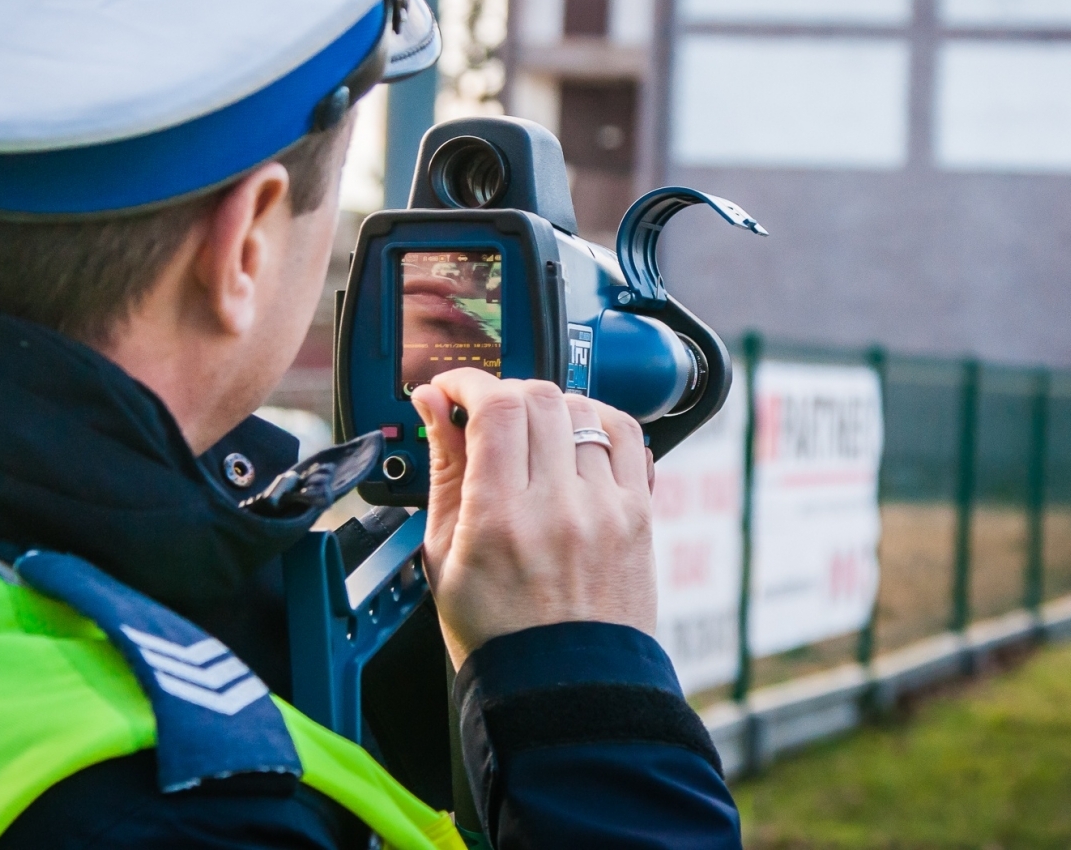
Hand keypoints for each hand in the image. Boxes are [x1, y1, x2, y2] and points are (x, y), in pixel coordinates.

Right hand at [410, 368, 656, 668]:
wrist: (564, 688)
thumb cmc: (497, 632)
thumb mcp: (444, 554)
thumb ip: (443, 468)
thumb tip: (432, 404)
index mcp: (499, 519)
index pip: (494, 406)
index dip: (467, 382)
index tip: (452, 390)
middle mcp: (558, 507)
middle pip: (538, 397)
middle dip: (504, 392)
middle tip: (487, 416)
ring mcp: (605, 509)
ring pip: (582, 408)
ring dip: (549, 407)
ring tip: (532, 436)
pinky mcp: (638, 514)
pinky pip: (626, 435)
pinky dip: (598, 421)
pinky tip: (576, 439)